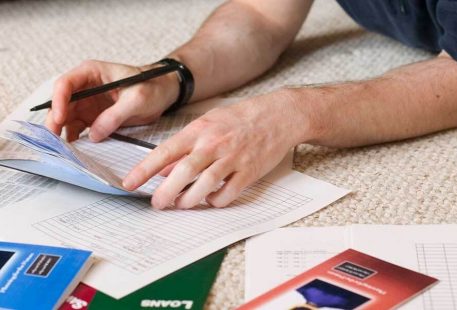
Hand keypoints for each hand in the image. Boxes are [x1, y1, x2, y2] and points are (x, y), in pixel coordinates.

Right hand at [46, 60, 178, 140]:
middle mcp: (85, 88)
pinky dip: (76, 139)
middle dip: (55, 122)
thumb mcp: (137, 99)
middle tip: (53, 141)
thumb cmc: (152, 86)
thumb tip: (93, 135)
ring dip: (63, 134)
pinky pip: (79, 129)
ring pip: (67, 119)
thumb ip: (115, 116)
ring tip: (63, 151)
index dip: (59, 101)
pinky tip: (75, 152)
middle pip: (61, 104)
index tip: (60, 118)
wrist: (164, 92)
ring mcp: (88, 104)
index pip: (66, 84)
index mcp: (92, 73)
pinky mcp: (94, 118)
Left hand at [122, 89, 309, 208]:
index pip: (165, 152)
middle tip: (156, 204)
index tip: (129, 183)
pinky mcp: (249, 172)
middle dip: (165, 193)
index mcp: (199, 130)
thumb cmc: (240, 119)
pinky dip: (216, 201)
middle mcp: (213, 144)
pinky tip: (211, 198)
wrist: (278, 115)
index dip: (144, 169)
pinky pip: (228, 193)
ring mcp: (232, 158)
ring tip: (182, 204)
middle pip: (182, 173)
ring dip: (189, 200)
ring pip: (204, 186)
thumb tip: (166, 169)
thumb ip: (186, 145)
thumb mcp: (209, 123)